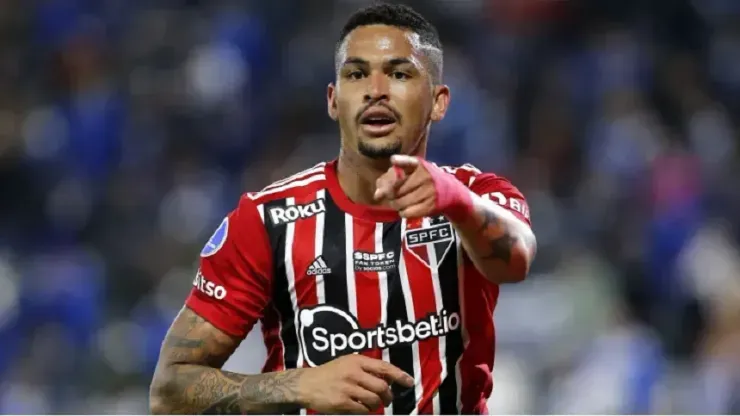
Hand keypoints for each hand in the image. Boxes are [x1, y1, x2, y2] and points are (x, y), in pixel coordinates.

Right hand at [297, 354, 413, 413]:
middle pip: (382, 386)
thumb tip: (390, 378)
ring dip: (377, 405)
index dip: (400, 375)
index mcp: (357, 361)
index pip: (384, 367)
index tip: (410, 382)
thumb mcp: (347, 363)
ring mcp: (347, 388)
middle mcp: (353, 373)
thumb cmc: (330, 373)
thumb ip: (366, 368)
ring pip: (374, 400)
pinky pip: (363, 410)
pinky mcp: (342, 403)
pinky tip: (360, 408)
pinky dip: (366, 411)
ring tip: (372, 404)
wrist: (306, 384)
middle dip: (388, 395)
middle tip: (387, 400)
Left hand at [374, 155, 473, 221]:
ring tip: (399, 203)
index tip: (393, 160)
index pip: (408, 162)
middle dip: (390, 195)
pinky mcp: (430, 206)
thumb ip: (391, 179)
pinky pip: (406, 213)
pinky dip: (402, 212)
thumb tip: (377, 195)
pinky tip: (407, 208)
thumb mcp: (412, 173)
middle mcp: (425, 177)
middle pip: (395, 190)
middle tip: (392, 196)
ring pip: (399, 202)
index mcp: (419, 165)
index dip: (400, 161)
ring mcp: (428, 192)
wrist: (450, 192)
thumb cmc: (424, 180)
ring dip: (395, 205)